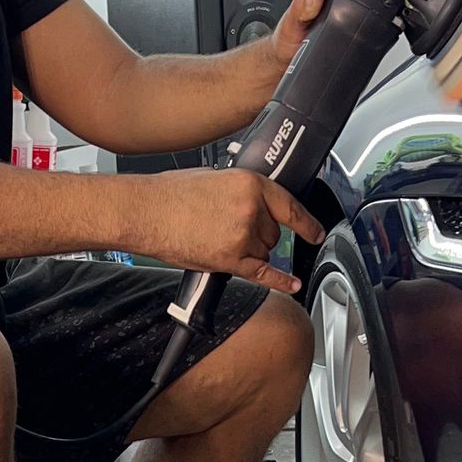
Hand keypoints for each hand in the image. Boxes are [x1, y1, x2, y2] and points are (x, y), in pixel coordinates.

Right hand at [130, 168, 326, 292]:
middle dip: (259, 234)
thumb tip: (253, 204)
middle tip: (228, 227)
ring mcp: (242, 237)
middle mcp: (251, 210)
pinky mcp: (229, 260)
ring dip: (251, 250)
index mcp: (250, 184)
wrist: (145, 211)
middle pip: (274, 233)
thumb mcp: (215, 177)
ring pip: (264, 252)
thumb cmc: (170, 193)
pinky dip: (280, 281)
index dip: (307, 222)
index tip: (316, 231)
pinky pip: (263, 274)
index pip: (290, 206)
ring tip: (218, 239)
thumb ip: (242, 191)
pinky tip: (292, 283)